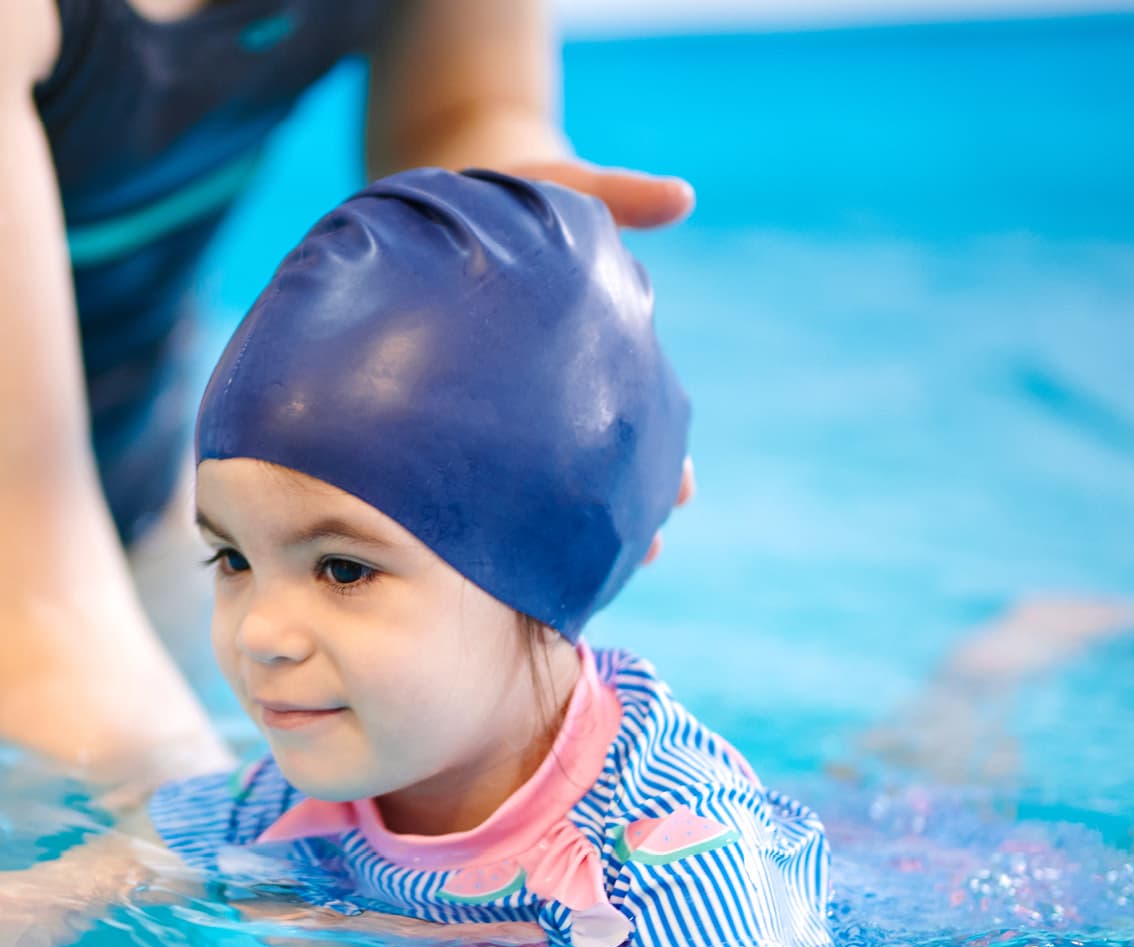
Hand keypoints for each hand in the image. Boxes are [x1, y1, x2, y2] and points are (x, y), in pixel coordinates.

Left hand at [498, 156, 694, 568]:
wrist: (448, 190)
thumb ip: (621, 194)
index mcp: (592, 345)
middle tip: (643, 553)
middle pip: (601, 454)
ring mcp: (511, 395)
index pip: (641, 409)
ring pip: (542, 467)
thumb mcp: (566, 189)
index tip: (685, 491)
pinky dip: (483, 494)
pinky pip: (472, 455)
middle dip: (624, 504)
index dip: (666, 455)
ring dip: (558, 516)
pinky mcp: (457, 396)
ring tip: (570, 569)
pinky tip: (483, 545)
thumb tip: (682, 198)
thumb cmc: (513, 190)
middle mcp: (559, 382)